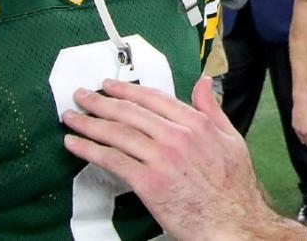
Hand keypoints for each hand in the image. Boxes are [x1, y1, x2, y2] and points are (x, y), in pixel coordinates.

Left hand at [63, 77, 283, 239]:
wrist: (233, 223)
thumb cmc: (234, 188)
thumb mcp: (231, 139)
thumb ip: (212, 109)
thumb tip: (203, 83)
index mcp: (196, 123)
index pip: (153, 98)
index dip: (127, 91)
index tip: (109, 86)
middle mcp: (177, 136)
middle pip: (130, 112)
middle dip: (101, 101)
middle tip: (82, 96)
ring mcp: (162, 158)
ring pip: (118, 133)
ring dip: (89, 123)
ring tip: (71, 117)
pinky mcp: (149, 182)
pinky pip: (113, 161)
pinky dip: (90, 150)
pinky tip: (75, 144)